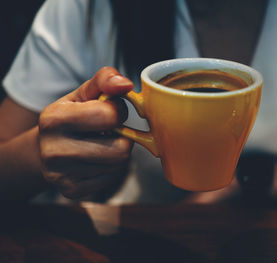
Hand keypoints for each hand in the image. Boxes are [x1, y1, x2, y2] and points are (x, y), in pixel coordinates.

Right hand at [38, 67, 133, 198]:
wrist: (45, 148)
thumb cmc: (70, 116)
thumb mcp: (83, 93)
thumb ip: (105, 80)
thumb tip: (125, 84)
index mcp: (54, 119)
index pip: (110, 116)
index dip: (118, 111)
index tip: (110, 111)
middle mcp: (54, 151)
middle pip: (120, 149)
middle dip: (122, 137)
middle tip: (108, 132)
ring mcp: (61, 176)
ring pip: (119, 165)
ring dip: (117, 152)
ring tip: (100, 144)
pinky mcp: (72, 191)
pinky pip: (111, 178)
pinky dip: (110, 168)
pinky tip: (95, 159)